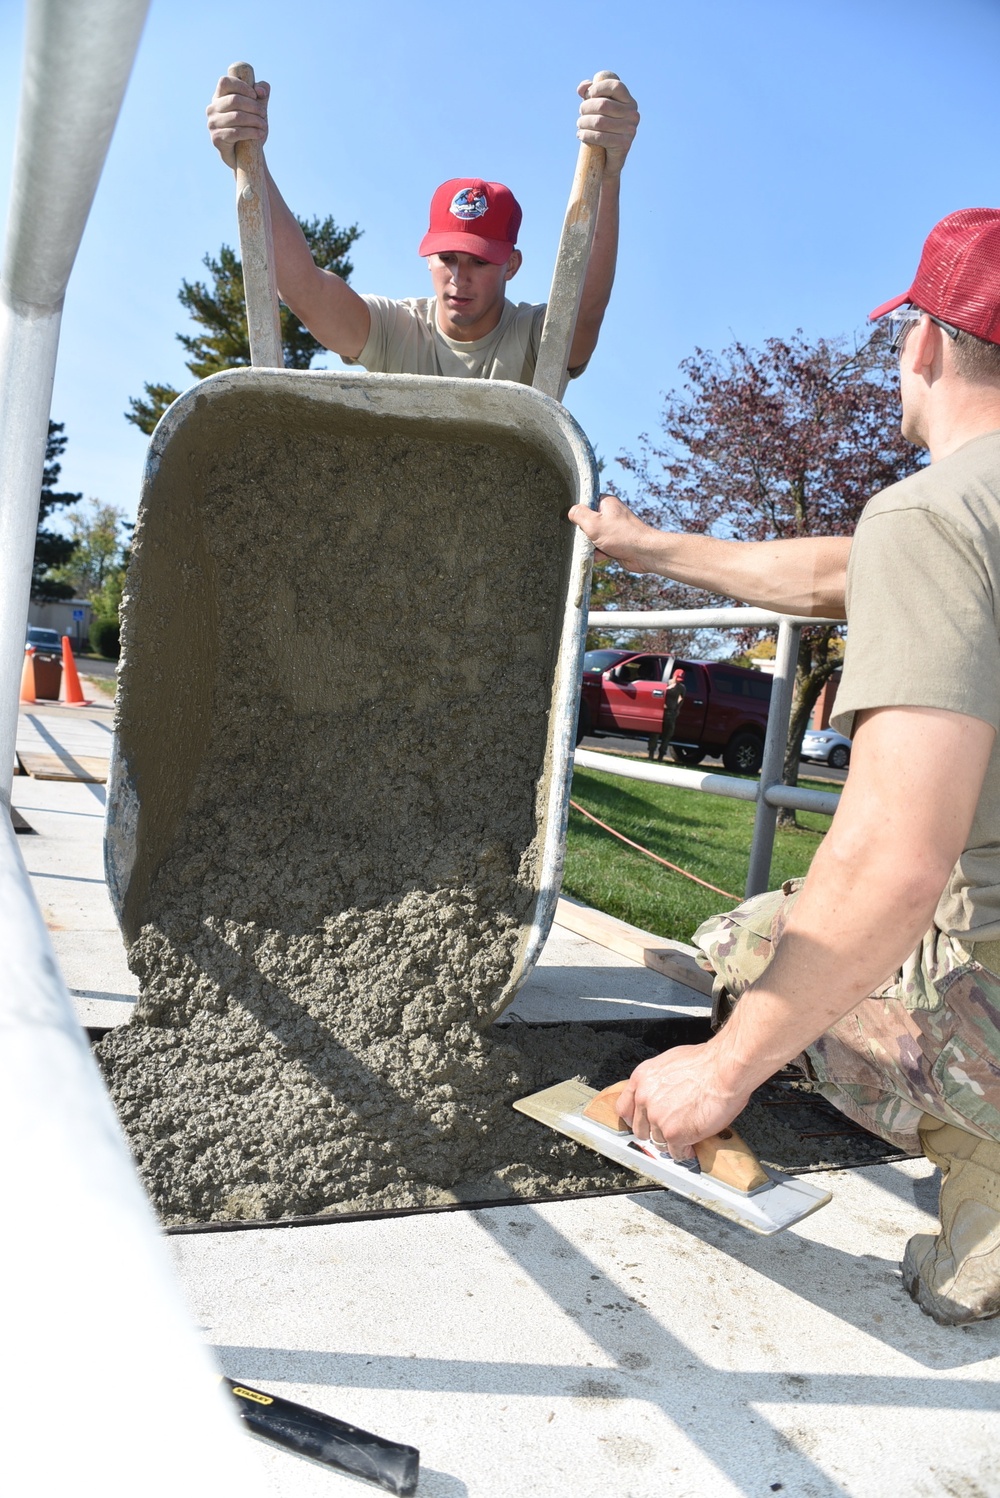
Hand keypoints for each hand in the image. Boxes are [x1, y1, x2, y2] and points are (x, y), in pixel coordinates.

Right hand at [206, 73, 269, 168]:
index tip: (255, 96)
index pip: (225, 82)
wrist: (244, 155)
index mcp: (219, 97)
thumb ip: (262, 93)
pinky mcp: (216, 138)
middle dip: (253, 106)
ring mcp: (212, 123)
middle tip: (264, 114)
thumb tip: (260, 90)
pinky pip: (236, 133)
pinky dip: (251, 132)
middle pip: (234, 100)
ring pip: (236, 117)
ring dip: (254, 120)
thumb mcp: (257, 109)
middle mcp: (212, 108)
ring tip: (264, 126)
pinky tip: (260, 134)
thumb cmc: (250, 127)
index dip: (242, 86)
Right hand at [568, 492, 661, 569]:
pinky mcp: (616, 542)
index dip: (579, 513)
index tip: (576, 523)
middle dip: (585, 533)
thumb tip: (570, 511)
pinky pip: (601, 546)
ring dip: (591, 545)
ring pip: (593, 536)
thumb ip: (579, 514)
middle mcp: (611, 514)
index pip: (585, 503)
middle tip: (587, 538)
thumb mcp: (593, 523)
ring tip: (595, 548)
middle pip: (588, 522)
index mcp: (606, 502)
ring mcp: (614, 529)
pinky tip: (599, 557)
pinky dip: (599, 553)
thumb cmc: (622, 536)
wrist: (644, 553)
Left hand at [576, 77, 638, 178]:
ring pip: (599, 121)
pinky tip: (580, 135)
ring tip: (580, 125)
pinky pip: (599, 137)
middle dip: (586, 107)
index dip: (598, 87)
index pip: (615, 86)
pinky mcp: (624, 144)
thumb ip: (590, 93)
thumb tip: (582, 88)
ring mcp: (630, 130)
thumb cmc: (602, 129)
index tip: (587, 95)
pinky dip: (586, 135)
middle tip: (581, 114)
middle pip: (603, 104)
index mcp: (629, 102)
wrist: (607, 161)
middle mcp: (633, 114)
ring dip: (583, 122)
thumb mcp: (596, 109)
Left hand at [615, 1043, 750, 1159]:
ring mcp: (657, 1118)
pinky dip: (685, 1151)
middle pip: (640, 1129)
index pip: (624, 1108)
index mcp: (642, 1079)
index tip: (643, 1123)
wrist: (724, 1070)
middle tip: (671, 1129)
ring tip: (687, 1133)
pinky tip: (693, 1144)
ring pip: (658, 1142)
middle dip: (655, 1131)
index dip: (635, 1119)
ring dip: (672, 1141)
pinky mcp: (674, 1134)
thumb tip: (662, 1091)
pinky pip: (675, 1152)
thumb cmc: (707, 1063)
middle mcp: (645, 1099)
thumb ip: (659, 1081)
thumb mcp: (671, 1063)